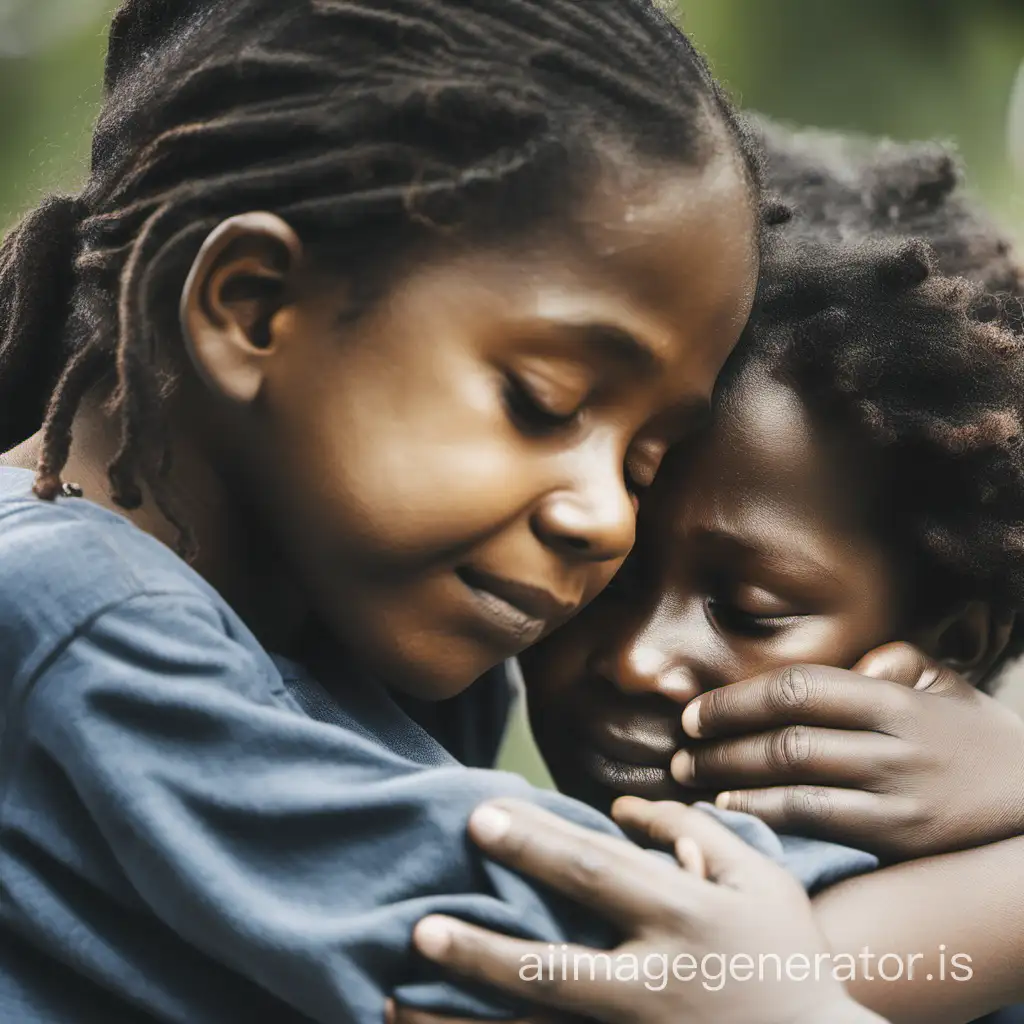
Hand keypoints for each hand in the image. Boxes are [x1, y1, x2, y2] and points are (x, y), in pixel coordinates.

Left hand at [397, 797, 882, 1023]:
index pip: (594, 872)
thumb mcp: (760, 876)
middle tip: (421, 920)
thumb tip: (621, 806)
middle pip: (556, 964)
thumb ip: (694, 830)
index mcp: (685, 917)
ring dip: (472, 1013)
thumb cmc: (789, 954)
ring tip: (402, 995)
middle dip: (485, 944)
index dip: (534, 842)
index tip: (479, 814)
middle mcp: (656, 982)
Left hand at [670, 643, 1023, 859]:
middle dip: (721, 742)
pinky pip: (817, 820)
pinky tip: (732, 809)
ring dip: (731, 778)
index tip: (696, 713)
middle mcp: (890, 741)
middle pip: (786, 735)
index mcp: (891, 697)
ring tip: (691, 778)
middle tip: (680, 750)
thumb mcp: (939, 681)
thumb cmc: (969, 734)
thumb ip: (887, 660)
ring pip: (795, 778)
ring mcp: (895, 791)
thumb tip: (842, 664)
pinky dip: (767, 812)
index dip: (736, 699)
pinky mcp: (899, 835)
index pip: (796, 688)